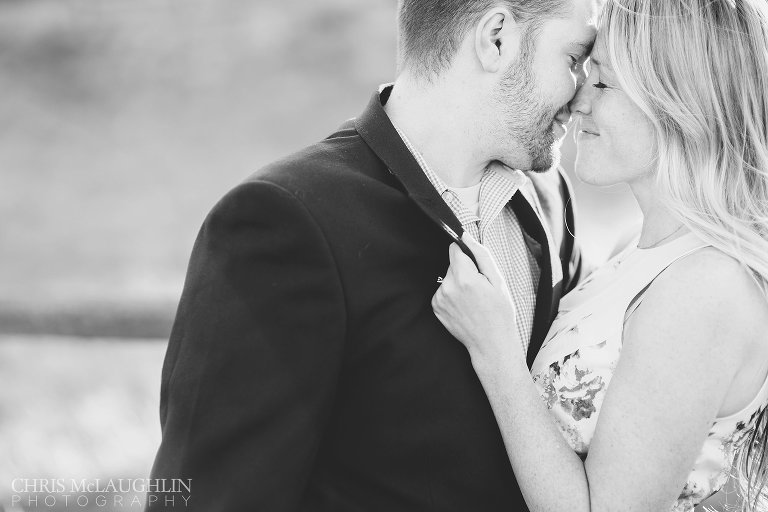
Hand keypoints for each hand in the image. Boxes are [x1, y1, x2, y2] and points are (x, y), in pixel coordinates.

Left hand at [431, 233, 521, 362]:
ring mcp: (439, 299)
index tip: (476, 268)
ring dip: (458, 283)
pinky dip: (452, 295)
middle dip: (464, 271)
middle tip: (479, 288)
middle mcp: (447, 287)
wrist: (491, 344)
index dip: (467, 255)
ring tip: (473, 300)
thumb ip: (480, 254)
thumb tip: (466, 236)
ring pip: (447, 278)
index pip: (455, 249)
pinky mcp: (435, 307)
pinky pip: (443, 291)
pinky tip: (464, 307)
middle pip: (452, 264)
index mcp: (464, 277)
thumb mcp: (498, 281)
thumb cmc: (499, 313)